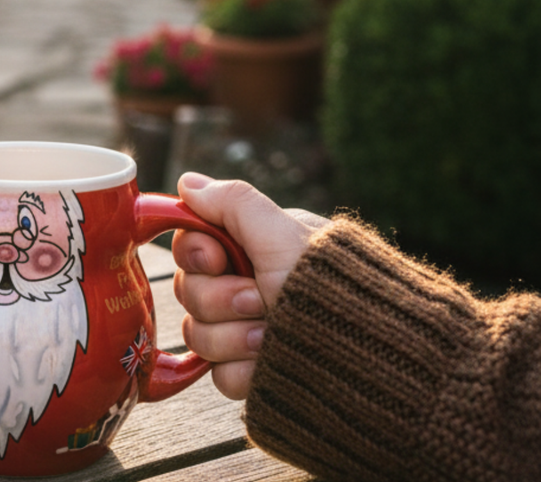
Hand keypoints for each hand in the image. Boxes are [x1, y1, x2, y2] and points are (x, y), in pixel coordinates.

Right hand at [172, 172, 328, 400]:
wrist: (372, 360)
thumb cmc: (332, 288)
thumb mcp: (281, 235)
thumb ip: (233, 203)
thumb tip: (188, 183)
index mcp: (254, 247)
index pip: (192, 244)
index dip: (195, 253)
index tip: (216, 260)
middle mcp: (248, 285)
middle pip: (190, 291)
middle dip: (222, 299)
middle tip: (257, 301)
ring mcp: (249, 332)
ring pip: (200, 335)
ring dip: (235, 337)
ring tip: (272, 336)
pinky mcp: (255, 374)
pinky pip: (220, 376)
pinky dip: (245, 371)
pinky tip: (271, 363)